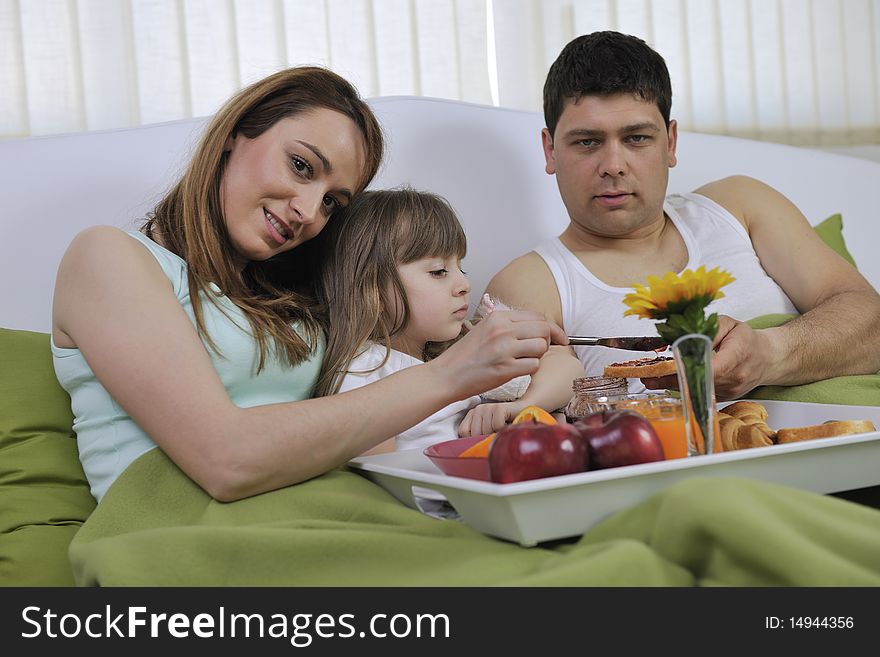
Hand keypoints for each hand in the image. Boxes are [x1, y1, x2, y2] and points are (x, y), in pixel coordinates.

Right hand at [433, 310, 565, 399]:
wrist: (446, 375)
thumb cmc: (464, 356)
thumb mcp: (484, 329)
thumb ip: (508, 326)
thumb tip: (536, 329)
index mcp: (497, 317)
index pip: (537, 316)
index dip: (550, 328)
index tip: (556, 338)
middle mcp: (502, 330)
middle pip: (544, 329)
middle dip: (548, 341)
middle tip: (538, 351)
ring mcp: (504, 349)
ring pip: (541, 346)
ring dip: (538, 356)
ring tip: (523, 360)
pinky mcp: (505, 368)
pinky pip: (534, 365)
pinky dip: (530, 369)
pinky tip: (516, 370)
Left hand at [458, 401, 524, 436]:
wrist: (523, 411)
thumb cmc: (505, 424)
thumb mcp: (488, 431)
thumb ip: (478, 437)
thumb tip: (471, 450)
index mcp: (472, 414)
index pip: (463, 431)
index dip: (473, 439)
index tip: (484, 438)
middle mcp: (478, 409)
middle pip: (475, 433)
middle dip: (487, 438)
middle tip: (496, 433)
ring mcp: (487, 407)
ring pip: (486, 431)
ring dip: (496, 434)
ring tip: (501, 429)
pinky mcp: (498, 408)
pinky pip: (496, 426)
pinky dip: (503, 430)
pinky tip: (507, 425)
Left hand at [642, 315, 769, 399]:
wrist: (770, 359)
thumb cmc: (749, 340)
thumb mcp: (729, 325)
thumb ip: (708, 329)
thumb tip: (686, 337)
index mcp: (738, 356)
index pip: (711, 368)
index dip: (688, 370)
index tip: (668, 367)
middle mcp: (734, 378)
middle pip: (699, 382)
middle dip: (672, 379)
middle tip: (648, 378)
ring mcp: (729, 391)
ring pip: (698, 390)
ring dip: (674, 384)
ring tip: (650, 380)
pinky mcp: (724, 397)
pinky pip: (701, 393)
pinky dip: (684, 387)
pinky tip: (667, 382)